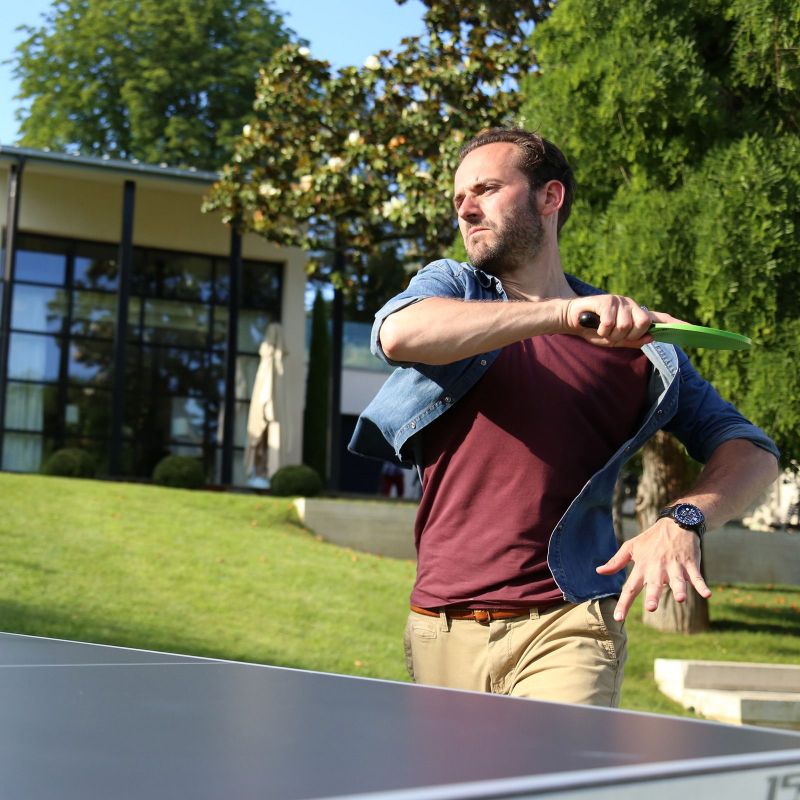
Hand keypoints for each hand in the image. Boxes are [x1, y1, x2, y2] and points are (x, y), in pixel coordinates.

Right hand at [563, 295, 683, 347]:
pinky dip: (603, 330)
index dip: (676, 324)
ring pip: (626, 325)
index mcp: (636, 315)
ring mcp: (620, 301)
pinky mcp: (607, 300)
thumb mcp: (616, 340)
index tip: (691, 329)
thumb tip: (652, 337)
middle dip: (629, 336)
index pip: (661, 319)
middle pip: (644, 324)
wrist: (571, 320)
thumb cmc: (595, 330)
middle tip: (615, 336)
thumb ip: (634, 340)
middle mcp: (632, 305)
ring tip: (603, 330)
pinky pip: (611, 322)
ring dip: (612, 334)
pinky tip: (596, 326)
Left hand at [595, 518, 711, 620]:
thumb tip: (599, 571)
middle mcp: (657, 568)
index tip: (618, 618)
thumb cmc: (651, 540)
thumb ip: (616, 562)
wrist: (676, 523)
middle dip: (653, 595)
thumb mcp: (631, 547)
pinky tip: (707, 594)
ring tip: (680, 598)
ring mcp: (674, 565)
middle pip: (654, 584)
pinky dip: (701, 584)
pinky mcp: (689, 563)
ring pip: (677, 580)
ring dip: (679, 588)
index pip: (630, 587)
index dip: (624, 603)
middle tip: (650, 607)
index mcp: (642, 567)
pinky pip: (696, 576)